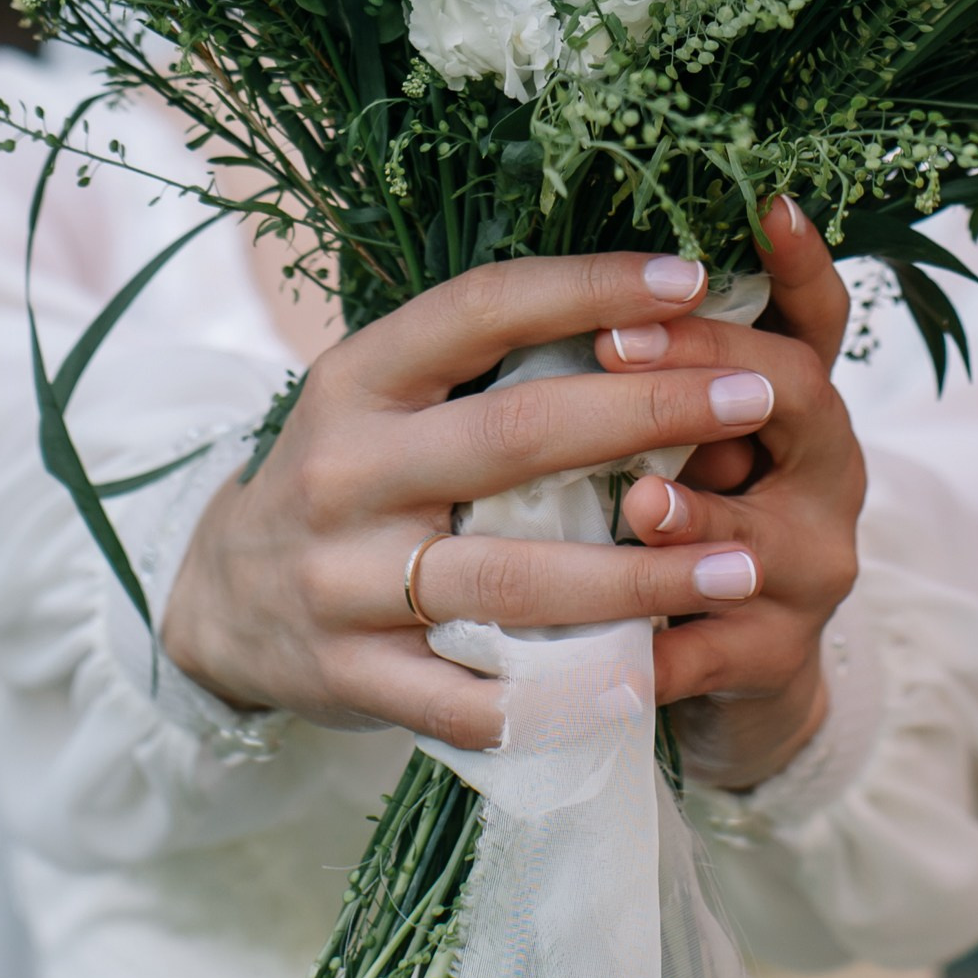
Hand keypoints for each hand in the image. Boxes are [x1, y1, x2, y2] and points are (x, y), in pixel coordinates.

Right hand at [163, 248, 832, 756]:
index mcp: (356, 379)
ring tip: (739, 566)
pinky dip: (567, 695)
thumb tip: (648, 305)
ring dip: (637, 576)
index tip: (692, 278)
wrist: (221, 599)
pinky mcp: (356, 679)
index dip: (588, 287)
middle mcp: (345, 472)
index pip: (480, 309)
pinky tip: (650, 677)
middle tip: (756, 400)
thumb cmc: (349, 476)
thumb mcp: (380, 397)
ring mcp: (344, 583)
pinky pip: (475, 699)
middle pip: (514, 436)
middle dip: (649, 415)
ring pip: (510, 581)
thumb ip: (482, 365)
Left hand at [603, 196, 861, 789]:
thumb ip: (649, 378)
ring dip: (696, 518)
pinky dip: (656, 648)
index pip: (815, 317)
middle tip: (614, 345)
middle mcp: (826, 473)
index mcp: (797, 405)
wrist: (716, 671)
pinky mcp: (776, 657)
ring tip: (643, 504)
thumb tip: (569, 298)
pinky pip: (713, 652)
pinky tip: (606, 647)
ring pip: (759, 537)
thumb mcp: (675, 436)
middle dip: (704, 365)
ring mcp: (811, 567)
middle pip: (795, 393)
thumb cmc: (677, 518)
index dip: (799, 263)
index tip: (770, 203)